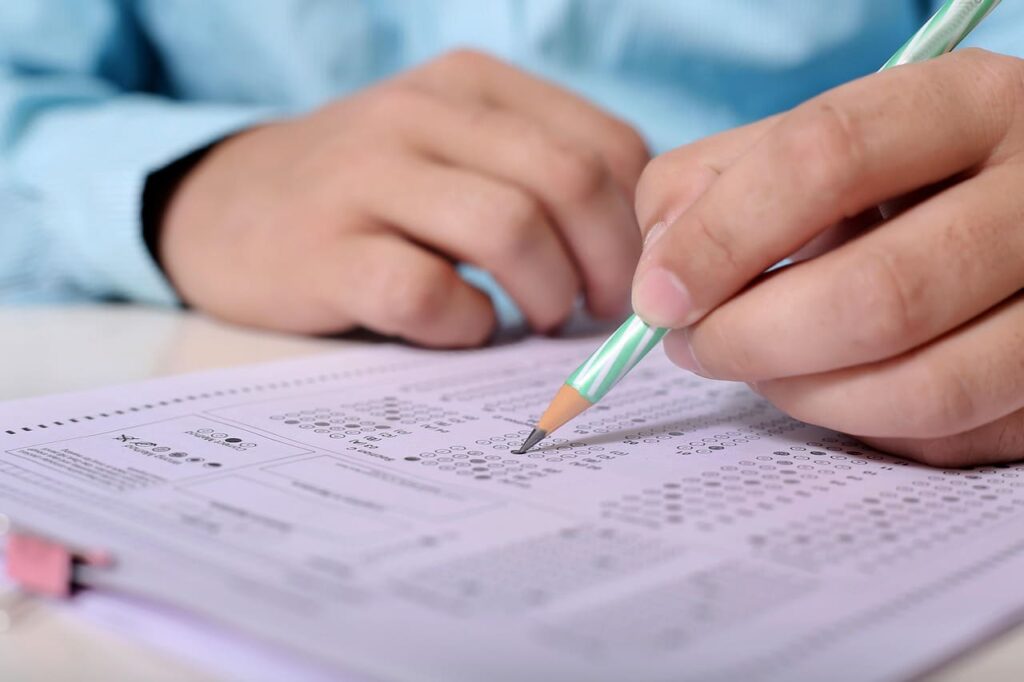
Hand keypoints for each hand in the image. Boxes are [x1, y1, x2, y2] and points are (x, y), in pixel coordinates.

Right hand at [160, 50, 647, 345]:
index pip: (605, 144)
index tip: (627, 277)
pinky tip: (459, 327)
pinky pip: (428, 294)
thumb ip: (536, 174)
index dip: (636, 225)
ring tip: (534, 320)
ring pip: (509, 230)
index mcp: (470, 85)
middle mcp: (419, 114)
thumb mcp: (452, 150)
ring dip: (546, 295)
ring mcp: (365, 178)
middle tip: (594, 312)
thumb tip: (637, 251)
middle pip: (569, 182)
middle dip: (608, 266)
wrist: (225, 208)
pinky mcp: (324, 253)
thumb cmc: (367, 193)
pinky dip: (466, 326)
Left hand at [632, 49, 1023, 465]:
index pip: (827, 158)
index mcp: (964, 105)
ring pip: (924, 388)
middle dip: (752, 339)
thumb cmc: (896, 180)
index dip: (722, 236)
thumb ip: (718, 180)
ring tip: (755, 370)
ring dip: (803, 396)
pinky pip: (949, 437)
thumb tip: (662, 267)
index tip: (658, 297)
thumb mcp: (816, 143)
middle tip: (694, 348)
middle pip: (878, 294)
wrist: (1018, 213)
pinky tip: (833, 386)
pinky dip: (864, 425)